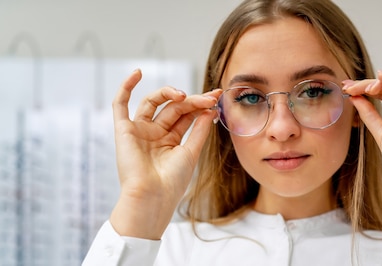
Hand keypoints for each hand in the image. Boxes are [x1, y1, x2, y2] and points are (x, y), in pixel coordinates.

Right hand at [109, 69, 220, 238]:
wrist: (152, 197)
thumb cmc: (171, 182)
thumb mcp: (191, 153)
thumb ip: (198, 130)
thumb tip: (209, 109)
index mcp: (170, 141)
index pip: (186, 115)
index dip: (200, 104)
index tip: (217, 97)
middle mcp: (154, 134)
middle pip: (173, 107)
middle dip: (192, 100)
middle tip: (209, 97)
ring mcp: (139, 131)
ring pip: (153, 102)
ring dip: (169, 94)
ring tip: (184, 95)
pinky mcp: (123, 130)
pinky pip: (120, 105)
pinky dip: (126, 87)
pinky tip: (137, 73)